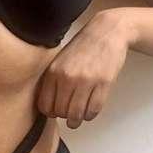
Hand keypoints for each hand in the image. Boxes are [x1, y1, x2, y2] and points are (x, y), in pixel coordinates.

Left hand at [36, 11, 131, 128]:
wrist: (107, 32)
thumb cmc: (83, 46)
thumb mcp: (59, 60)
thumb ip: (52, 80)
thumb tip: (49, 105)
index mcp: (53, 72)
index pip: (45, 105)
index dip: (50, 112)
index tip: (56, 112)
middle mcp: (67, 78)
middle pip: (61, 112)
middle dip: (65, 117)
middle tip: (69, 115)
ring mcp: (86, 81)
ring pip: (77, 114)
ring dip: (78, 120)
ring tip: (79, 118)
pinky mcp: (104, 84)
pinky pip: (94, 109)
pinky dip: (91, 114)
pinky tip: (89, 111)